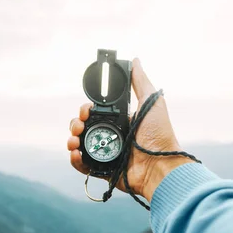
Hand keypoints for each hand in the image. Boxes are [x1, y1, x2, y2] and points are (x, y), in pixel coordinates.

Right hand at [67, 58, 193, 201]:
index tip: (87, 109)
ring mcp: (106, 154)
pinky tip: (75, 153)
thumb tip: (135, 61)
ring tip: (74, 140)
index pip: (95, 113)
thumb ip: (141, 82)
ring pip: (80, 145)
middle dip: (76, 124)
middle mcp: (112, 137)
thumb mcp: (152, 102)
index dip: (86, 110)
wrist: (161, 165)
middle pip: (84, 128)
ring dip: (72, 140)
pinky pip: (83, 165)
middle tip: (80, 125)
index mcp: (120, 122)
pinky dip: (75, 160)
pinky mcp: (104, 170)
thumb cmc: (160, 134)